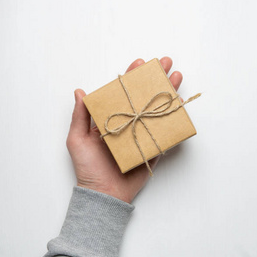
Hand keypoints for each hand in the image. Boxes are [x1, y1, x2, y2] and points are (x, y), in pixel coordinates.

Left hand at [66, 57, 182, 202]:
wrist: (103, 194)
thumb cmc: (87, 168)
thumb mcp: (77, 140)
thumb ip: (80, 116)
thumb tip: (79, 91)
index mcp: (111, 118)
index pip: (123, 93)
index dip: (132, 77)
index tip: (140, 62)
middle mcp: (128, 123)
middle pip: (143, 97)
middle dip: (155, 79)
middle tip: (166, 62)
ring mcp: (141, 135)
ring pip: (156, 110)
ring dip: (168, 93)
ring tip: (177, 78)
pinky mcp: (152, 148)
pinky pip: (164, 132)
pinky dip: (173, 119)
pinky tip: (179, 104)